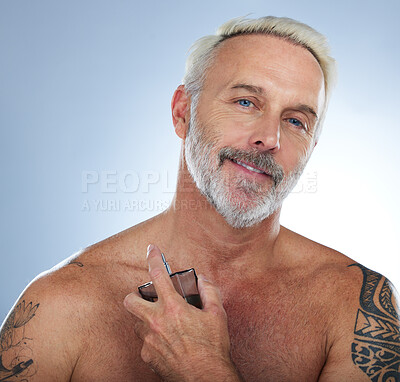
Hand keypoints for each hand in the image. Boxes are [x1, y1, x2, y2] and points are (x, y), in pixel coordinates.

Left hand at [124, 244, 241, 381]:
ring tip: (163, 325)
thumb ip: (209, 292)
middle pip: (130, 301)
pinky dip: (153, 340)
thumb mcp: (217, 315)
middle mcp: (155, 322)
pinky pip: (144, 343)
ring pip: (136, 323)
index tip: (152, 249)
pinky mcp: (147, 356)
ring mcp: (148, 341)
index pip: (158, 274)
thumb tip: (202, 280)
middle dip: (135, 297)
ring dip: (146, 320)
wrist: (206, 379)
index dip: (154, 258)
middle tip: (148, 300)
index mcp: (172, 307)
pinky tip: (167, 344)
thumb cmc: (212, 348)